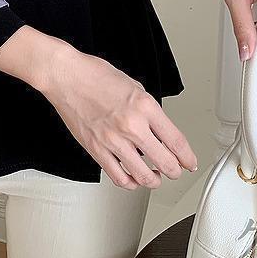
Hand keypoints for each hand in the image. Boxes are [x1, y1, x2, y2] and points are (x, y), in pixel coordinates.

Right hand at [37, 42, 197, 189]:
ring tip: (156, 177)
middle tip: (176, 170)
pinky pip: (119, 177)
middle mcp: (131, 126)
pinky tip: (133, 178)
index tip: (190, 162)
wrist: (66, 76)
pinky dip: (131, 182)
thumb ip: (148, 109)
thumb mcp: (133, 86)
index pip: (176, 141)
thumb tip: (159, 129)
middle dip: (175, 170)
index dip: (188, 157)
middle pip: (166, 162)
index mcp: (144, 106)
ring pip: (144, 176)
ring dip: (155, 180)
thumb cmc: (94, 75)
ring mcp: (113, 141)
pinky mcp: (96, 150)